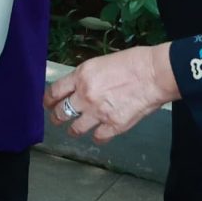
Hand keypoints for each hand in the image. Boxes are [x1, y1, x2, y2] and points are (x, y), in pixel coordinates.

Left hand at [45, 44, 178, 142]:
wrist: (154, 74)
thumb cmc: (133, 62)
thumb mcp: (101, 63)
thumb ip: (87, 78)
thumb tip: (79, 87)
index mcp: (81, 76)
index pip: (55, 92)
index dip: (48, 100)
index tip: (47, 104)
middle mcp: (85, 95)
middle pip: (61, 113)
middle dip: (56, 118)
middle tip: (57, 119)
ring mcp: (98, 113)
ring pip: (76, 129)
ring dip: (74, 130)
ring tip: (75, 130)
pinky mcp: (114, 126)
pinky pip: (98, 138)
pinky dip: (98, 137)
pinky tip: (99, 134)